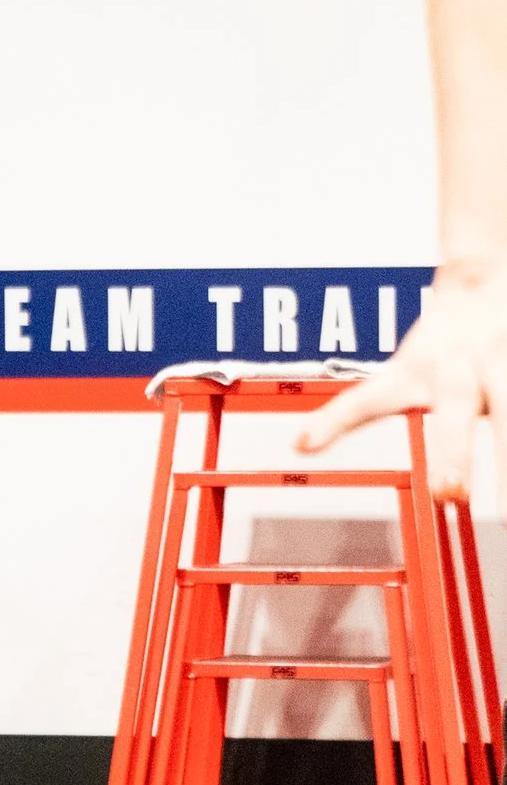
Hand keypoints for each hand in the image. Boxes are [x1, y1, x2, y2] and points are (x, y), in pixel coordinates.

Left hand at [298, 265, 506, 498]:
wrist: (484, 280)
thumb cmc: (438, 342)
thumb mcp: (399, 373)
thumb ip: (352, 414)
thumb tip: (299, 445)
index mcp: (412, 374)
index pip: (366, 399)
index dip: (334, 420)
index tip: (304, 443)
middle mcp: (455, 368)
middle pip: (453, 405)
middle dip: (453, 450)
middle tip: (447, 491)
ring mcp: (498, 362)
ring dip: (506, 453)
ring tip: (505, 504)